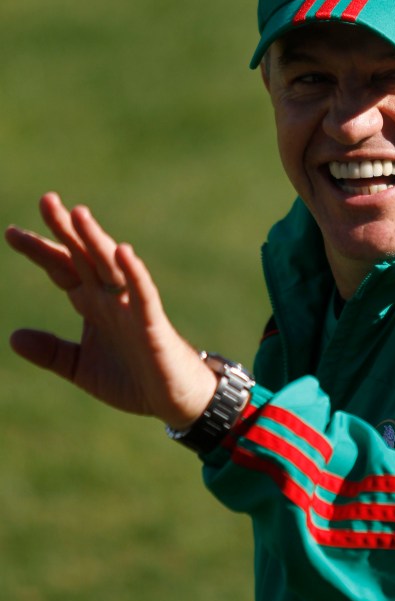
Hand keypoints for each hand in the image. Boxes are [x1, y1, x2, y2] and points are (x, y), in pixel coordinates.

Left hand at [5, 193, 217, 428]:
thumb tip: (14, 337)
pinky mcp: (153, 323)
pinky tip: (123, 252)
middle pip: (84, 257)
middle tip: (46, 199)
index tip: (11, 232)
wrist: (173, 400)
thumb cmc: (133, 379)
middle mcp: (111, 298)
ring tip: (78, 214)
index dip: (40, 251)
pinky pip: (143, 293)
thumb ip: (51, 352)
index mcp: (93, 305)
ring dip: (96, 240)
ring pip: (111, 267)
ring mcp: (132, 307)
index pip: (63, 269)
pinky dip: (134, 272)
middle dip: (65, 230)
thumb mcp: (80, 368)